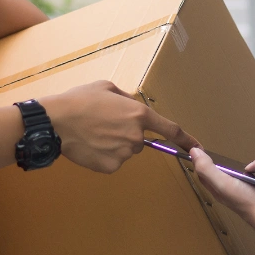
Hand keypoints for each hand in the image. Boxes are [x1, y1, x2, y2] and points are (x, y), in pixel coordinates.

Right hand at [41, 80, 198, 173]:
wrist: (56, 122)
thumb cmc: (79, 101)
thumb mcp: (106, 87)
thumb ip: (126, 100)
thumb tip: (131, 107)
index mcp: (138, 114)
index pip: (170, 129)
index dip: (186, 139)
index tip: (198, 147)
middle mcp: (136, 136)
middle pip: (139, 140)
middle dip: (125, 133)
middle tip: (102, 124)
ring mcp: (124, 153)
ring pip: (125, 151)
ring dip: (113, 144)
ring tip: (92, 133)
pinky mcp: (111, 167)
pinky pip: (112, 161)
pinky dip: (103, 156)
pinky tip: (89, 146)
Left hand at [189, 148, 254, 235]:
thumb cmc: (246, 200)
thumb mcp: (223, 183)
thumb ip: (207, 169)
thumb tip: (193, 152)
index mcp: (218, 190)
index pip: (204, 175)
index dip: (200, 162)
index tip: (199, 148)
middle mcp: (230, 190)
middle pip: (222, 173)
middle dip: (224, 162)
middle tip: (223, 150)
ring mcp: (246, 190)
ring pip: (242, 173)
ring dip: (247, 166)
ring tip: (250, 161)